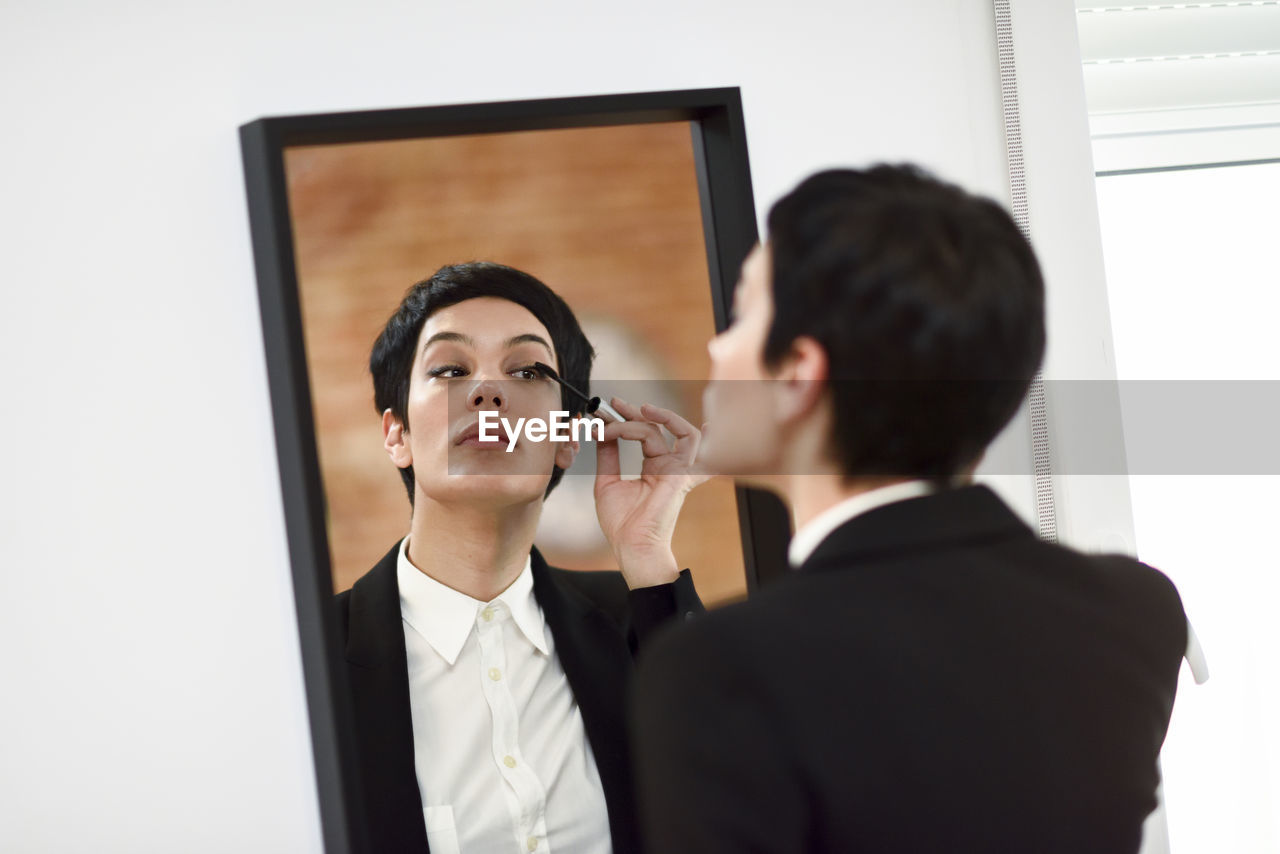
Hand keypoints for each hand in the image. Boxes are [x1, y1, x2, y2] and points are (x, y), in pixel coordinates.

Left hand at [594, 398, 712, 588]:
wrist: (630, 545)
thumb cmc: (622, 523)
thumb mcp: (607, 482)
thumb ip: (607, 456)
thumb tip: (601, 433)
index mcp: (654, 467)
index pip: (643, 433)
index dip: (624, 419)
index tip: (602, 413)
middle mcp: (668, 465)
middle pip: (658, 428)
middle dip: (635, 412)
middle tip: (614, 404)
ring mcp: (677, 470)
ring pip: (678, 431)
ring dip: (662, 417)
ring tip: (640, 411)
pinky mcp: (681, 476)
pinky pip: (697, 452)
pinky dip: (702, 437)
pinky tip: (707, 426)